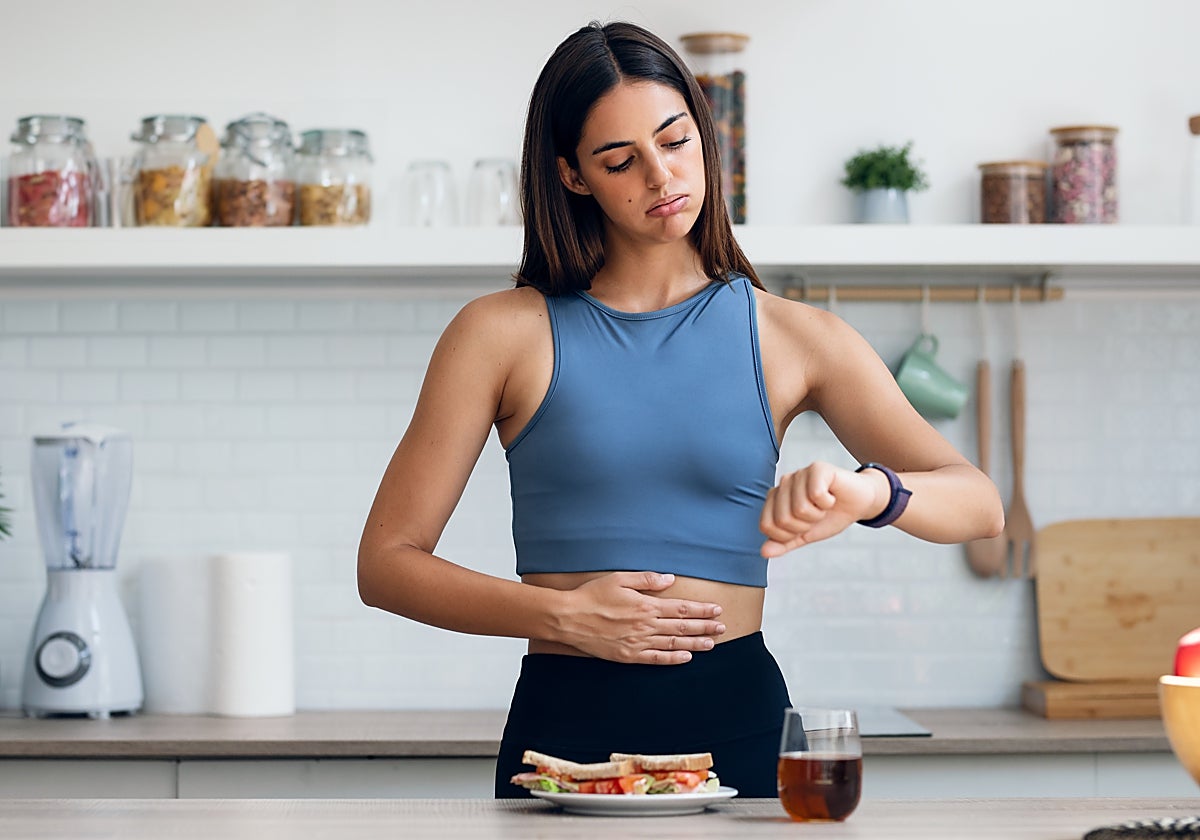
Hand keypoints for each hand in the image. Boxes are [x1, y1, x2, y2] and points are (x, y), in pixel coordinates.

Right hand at [559, 572, 725, 664]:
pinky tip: (686, 658)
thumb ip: (647, 580)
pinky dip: (673, 659)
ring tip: (712, 644)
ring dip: (695, 644)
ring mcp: (637, 642)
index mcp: (645, 605)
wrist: (568, 618)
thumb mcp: (620, 579)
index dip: (701, 610)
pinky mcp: (628, 656)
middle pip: (682, 627)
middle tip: (722, 628)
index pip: (681, 608)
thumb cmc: (592, 595)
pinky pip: (655, 659)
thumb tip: (670, 579)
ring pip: (673, 644)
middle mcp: (645, 625)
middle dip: (705, 627)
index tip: (717, 609)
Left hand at [759, 461, 885, 557]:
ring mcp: (799, 474)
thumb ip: (784, 543)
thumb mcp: (805, 535)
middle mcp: (784, 483)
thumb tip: (763, 552)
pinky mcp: (817, 468)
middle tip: (817, 515)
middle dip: (805, 526)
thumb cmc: (831, 516)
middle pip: (782, 519)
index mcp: (775, 498)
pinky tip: (832, 496)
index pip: (766, 526)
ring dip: (818, 514)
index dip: (788, 535)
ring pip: (800, 509)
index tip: (804, 527)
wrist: (859, 503)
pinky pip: (816, 495)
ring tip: (824, 505)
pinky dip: (828, 503)